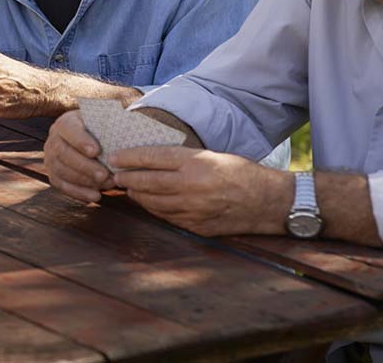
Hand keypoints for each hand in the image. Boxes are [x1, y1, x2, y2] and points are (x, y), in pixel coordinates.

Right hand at [45, 110, 113, 202]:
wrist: (91, 141)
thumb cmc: (101, 132)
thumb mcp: (104, 123)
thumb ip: (110, 127)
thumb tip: (126, 131)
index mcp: (66, 122)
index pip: (69, 129)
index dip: (80, 141)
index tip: (96, 151)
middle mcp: (54, 139)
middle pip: (63, 153)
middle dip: (84, 166)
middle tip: (104, 175)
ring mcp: (50, 158)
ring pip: (61, 171)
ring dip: (84, 181)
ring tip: (106, 185)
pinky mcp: (53, 174)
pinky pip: (61, 185)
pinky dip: (78, 192)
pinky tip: (95, 195)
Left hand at [110, 146, 288, 236]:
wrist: (268, 202)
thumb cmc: (241, 173)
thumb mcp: (213, 156)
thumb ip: (184, 159)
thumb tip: (152, 158)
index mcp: (197, 163)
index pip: (154, 158)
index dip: (131, 157)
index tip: (116, 156)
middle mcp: (192, 186)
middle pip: (148, 182)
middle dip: (127, 177)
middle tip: (114, 173)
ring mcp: (193, 209)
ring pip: (153, 202)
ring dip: (137, 195)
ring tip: (128, 187)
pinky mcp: (196, 226)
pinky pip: (166, 216)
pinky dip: (153, 208)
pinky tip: (147, 202)